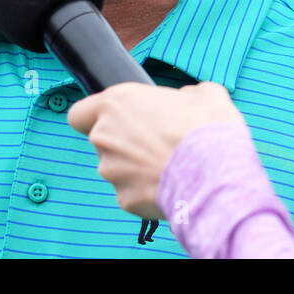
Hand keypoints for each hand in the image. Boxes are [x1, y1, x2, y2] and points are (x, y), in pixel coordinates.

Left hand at [68, 81, 244, 218]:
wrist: (214, 175)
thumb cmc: (206, 129)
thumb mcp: (205, 94)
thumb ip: (186, 94)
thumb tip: (188, 100)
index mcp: (117, 103)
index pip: (79, 113)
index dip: (93, 117)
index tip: (115, 119)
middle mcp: (105, 137)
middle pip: (102, 141)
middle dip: (125, 141)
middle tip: (158, 140)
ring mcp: (112, 171)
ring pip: (117, 168)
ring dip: (137, 166)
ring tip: (171, 164)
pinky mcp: (124, 199)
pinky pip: (131, 191)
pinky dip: (147, 189)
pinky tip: (172, 183)